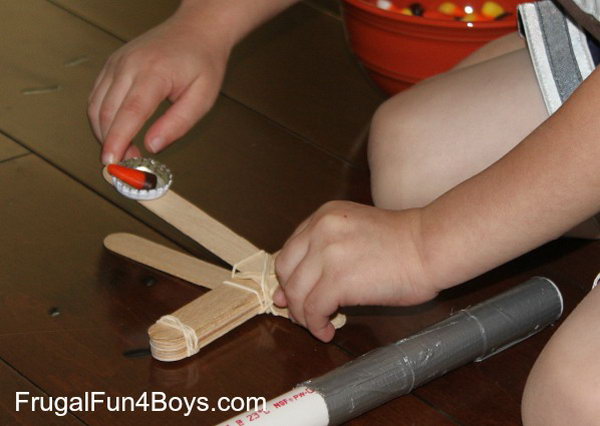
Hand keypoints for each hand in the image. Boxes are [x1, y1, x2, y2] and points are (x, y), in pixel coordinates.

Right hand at [88, 13, 229, 163]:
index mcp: (154, 73)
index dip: (117, 140)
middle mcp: (129, 65)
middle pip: (107, 112)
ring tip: (125, 150)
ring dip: (104, 134)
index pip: (129, 113)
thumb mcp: (202, 98)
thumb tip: (153, 146)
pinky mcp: (112, 64)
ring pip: (96, 106)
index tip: (112, 162)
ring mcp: (117, 63)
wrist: (196, 30)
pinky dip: (101, 118)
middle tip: (128, 164)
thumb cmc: (203, 62)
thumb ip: (177, 124)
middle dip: (111, 144)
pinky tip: (117, 131)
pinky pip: (97, 96)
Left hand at [274, 201, 437, 341]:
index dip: (289, 276)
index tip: (293, 293)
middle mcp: (320, 230)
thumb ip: (324, 253)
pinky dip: (316, 325)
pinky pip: (313, 309)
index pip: (290, 249)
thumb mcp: (356, 233)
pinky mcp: (337, 280)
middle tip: (302, 313)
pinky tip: (327, 331)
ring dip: (303, 315)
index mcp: (325, 216)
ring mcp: (327, 254)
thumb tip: (289, 290)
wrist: (431, 246)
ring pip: (296, 293)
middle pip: (285, 270)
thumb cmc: (404, 243)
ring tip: (317, 325)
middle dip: (291, 295)